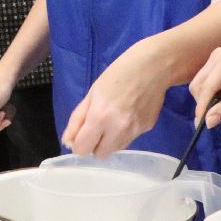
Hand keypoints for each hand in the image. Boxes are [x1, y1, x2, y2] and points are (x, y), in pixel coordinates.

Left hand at [62, 39, 170, 156]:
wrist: (154, 67)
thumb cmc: (118, 74)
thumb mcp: (91, 94)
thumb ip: (77, 120)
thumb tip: (67, 141)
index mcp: (100, 117)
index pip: (83, 150)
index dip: (79, 144)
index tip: (81, 134)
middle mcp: (118, 129)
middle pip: (100, 154)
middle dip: (95, 144)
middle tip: (97, 126)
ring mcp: (135, 131)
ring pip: (116, 150)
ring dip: (110, 141)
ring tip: (113, 119)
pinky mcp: (147, 129)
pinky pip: (130, 139)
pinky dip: (125, 133)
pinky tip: (128, 114)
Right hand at [190, 49, 220, 128]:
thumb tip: (207, 123)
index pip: (207, 86)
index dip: (202, 107)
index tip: (201, 126)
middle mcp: (218, 55)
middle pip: (199, 85)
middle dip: (204, 104)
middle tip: (216, 120)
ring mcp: (217, 58)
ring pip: (200, 84)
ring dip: (207, 101)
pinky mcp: (217, 64)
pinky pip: (206, 83)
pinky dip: (211, 96)